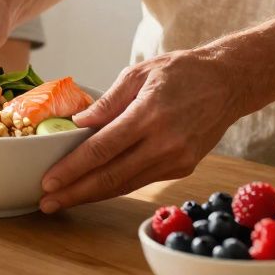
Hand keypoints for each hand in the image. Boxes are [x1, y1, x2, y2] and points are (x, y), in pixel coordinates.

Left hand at [37, 50, 246, 212]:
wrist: (228, 83)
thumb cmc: (181, 72)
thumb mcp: (138, 73)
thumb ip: (107, 102)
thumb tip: (78, 123)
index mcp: (148, 114)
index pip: (102, 149)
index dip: (73, 168)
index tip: (49, 180)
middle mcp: (164, 142)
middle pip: (111, 176)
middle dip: (75, 192)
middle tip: (47, 202)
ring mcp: (176, 159)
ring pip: (126, 184)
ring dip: (92, 195)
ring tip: (63, 200)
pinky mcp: (183, 168)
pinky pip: (141, 180)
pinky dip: (116, 185)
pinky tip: (94, 188)